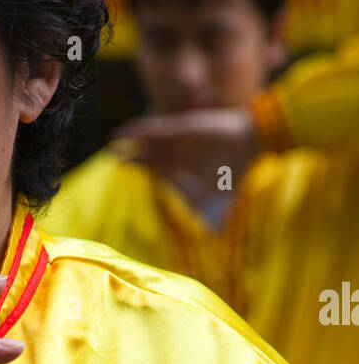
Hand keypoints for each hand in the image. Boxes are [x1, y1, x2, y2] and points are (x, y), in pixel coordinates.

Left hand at [109, 108, 260, 203]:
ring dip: (133, 140)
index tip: (124, 164)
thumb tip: (207, 235)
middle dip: (133, 154)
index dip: (140, 165)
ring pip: (151, 141)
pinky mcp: (182, 129)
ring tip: (114, 138)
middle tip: (115, 154)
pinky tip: (128, 130)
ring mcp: (179, 141)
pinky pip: (158, 130)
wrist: (249, 145)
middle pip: (150, 154)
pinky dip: (142, 130)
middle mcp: (179, 153)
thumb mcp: (214, 195)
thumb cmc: (233, 171)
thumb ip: (203, 208)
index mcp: (184, 167)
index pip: (157, 167)